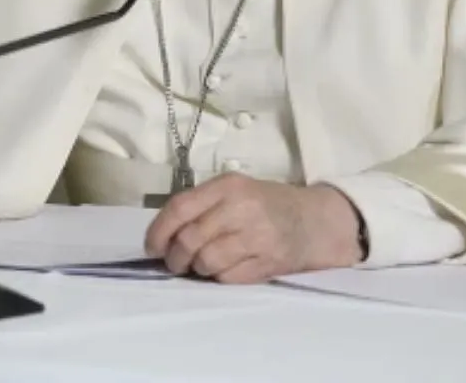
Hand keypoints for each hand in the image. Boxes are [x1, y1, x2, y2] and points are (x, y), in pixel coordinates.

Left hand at [143, 173, 362, 283]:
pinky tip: (223, 270)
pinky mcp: (268, 263)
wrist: (314, 221)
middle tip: (174, 263)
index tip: (152, 248)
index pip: (180, 207)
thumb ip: (200, 206)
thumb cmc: (264, 204)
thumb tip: (161, 236)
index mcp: (227, 186)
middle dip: (174, 257)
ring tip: (199, 266)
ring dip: (196, 269)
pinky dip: (218, 278)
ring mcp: (257, 237)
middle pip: (190, 239)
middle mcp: (241, 208)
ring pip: (206, 261)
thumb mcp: (233, 190)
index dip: (159, 231)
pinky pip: (228, 277)